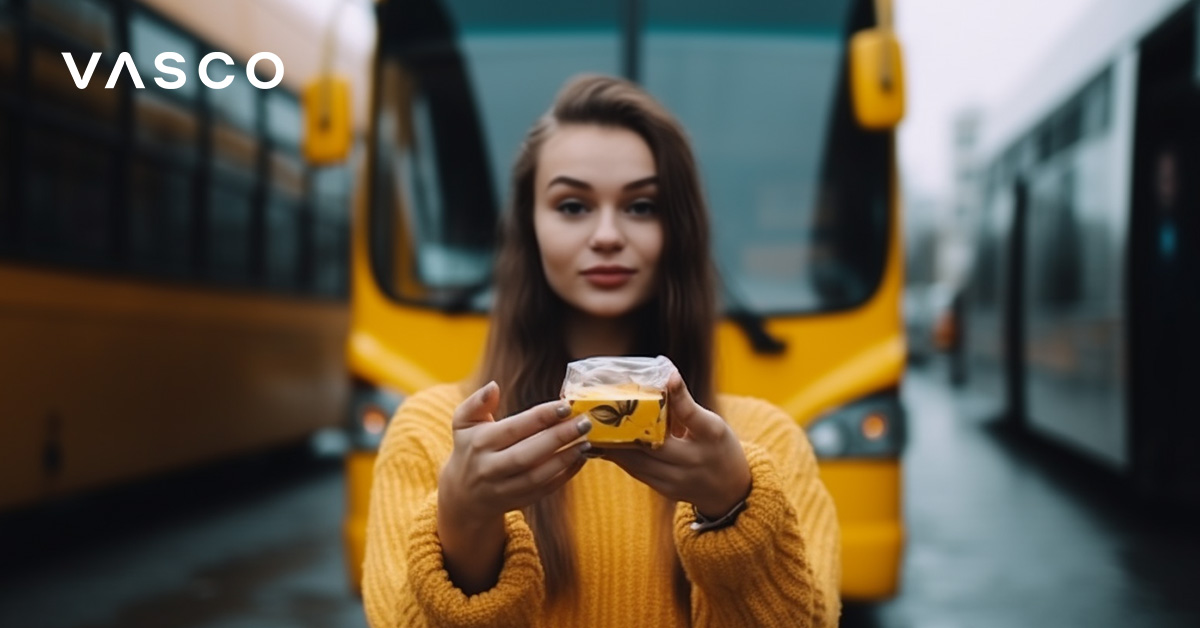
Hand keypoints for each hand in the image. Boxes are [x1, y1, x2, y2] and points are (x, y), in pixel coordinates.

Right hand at [439, 381, 592, 525]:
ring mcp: (504, 488)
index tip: (566, 405)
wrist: (464, 495)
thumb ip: (477, 402)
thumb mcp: (463, 423)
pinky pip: (546, 489)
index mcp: (480, 443)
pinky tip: (581, 458)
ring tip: (587, 441)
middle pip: (528, 454)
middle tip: (584, 422)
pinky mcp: (519, 502)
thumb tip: (493, 386)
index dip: (541, 416)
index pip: (514, 428)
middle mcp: (490, 468)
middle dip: (558, 437)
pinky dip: (566, 475)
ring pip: (538, 476)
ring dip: (565, 458)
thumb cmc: (470, 448)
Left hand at [602, 371, 750, 518]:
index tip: (667, 377)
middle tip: (601, 409)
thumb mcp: (712, 424)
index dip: (678, 397)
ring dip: (615, 444)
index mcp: (712, 436)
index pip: (694, 416)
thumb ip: (686, 404)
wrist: (731, 491)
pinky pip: (637, 471)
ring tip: (595, 427)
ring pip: (639, 460)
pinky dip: (620, 456)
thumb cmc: (719, 448)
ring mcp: (678, 479)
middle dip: (625, 427)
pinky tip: (605, 443)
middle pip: (653, 443)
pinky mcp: (665, 490)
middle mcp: (694, 460)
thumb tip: (666, 372)